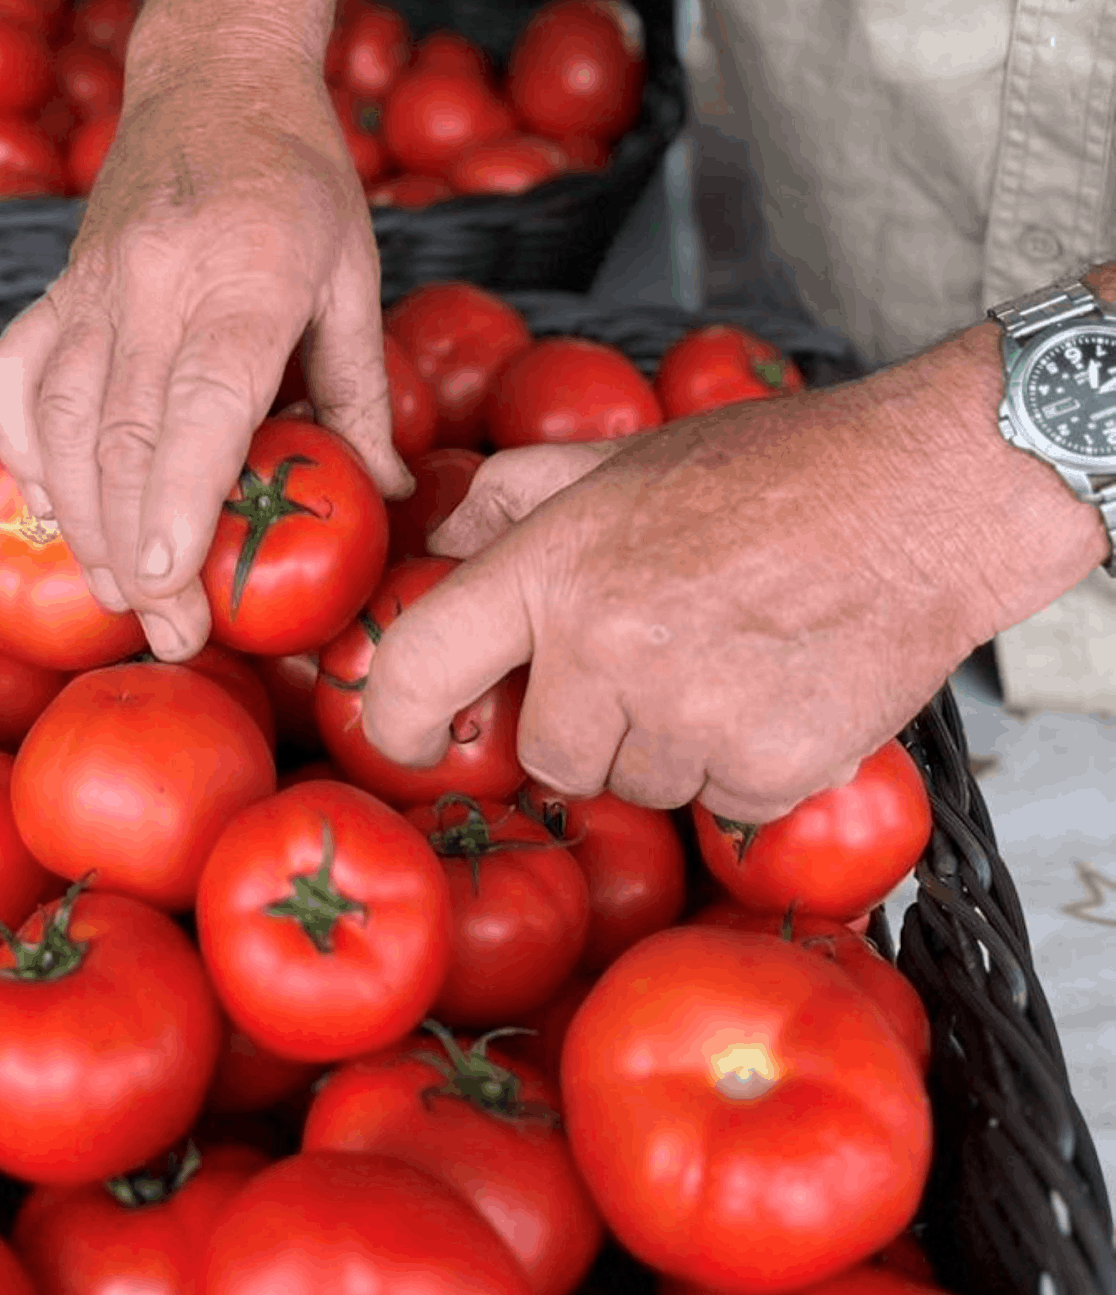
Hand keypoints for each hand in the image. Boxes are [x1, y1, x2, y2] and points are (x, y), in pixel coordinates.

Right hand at [0, 37, 411, 661]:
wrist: (211, 78)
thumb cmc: (296, 179)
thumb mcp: (354, 273)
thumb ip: (363, 390)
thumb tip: (390, 493)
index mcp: (247, 276)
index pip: (200, 399)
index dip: (179, 496)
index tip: (174, 579)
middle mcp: (156, 282)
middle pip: (125, 433)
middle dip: (137, 548)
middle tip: (166, 631)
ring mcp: (92, 283)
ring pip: (64, 419)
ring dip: (81, 521)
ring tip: (114, 593)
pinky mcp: (55, 286)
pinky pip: (18, 378)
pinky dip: (25, 452)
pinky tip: (50, 508)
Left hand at [358, 347, 1104, 822]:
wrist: (931, 498)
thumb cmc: (774, 471)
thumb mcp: (624, 460)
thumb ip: (517, 497)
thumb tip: (441, 542)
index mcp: (554, 568)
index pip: (421, 665)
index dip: (396, 720)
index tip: (412, 741)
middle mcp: (608, 648)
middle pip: (549, 759)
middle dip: (589, 729)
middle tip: (655, 662)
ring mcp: (689, 716)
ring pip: (638, 786)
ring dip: (671, 748)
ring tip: (732, 662)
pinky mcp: (768, 767)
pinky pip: (720, 801)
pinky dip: (745, 766)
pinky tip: (780, 692)